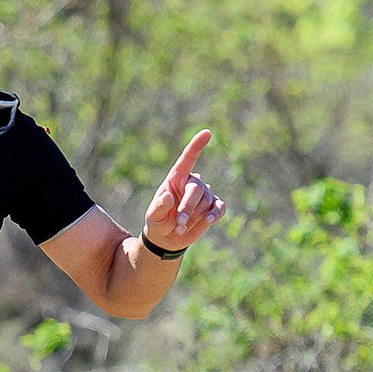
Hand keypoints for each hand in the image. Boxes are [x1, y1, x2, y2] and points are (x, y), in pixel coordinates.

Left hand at [140, 129, 224, 252]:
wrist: (166, 238)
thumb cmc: (158, 221)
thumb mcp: (153, 215)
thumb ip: (159, 206)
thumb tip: (168, 197)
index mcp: (176, 178)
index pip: (188, 159)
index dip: (196, 146)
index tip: (207, 133)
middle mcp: (192, 183)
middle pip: (197, 188)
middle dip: (188, 206)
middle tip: (178, 222)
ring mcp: (204, 195)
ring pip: (207, 201)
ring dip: (195, 216)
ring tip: (181, 227)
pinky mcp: (212, 208)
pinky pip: (219, 207)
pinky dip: (215, 214)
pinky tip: (208, 221)